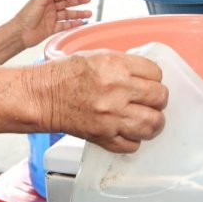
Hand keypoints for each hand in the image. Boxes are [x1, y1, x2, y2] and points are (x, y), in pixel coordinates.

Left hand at [11, 0, 92, 49]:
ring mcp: (51, 19)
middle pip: (66, 3)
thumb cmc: (25, 17)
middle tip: (88, 0)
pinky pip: (65, 25)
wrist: (19, 34)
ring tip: (89, 13)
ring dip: (78, 13)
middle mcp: (49, 8)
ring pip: (68, 14)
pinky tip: (81, 23)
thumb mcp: (39, 0)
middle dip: (78, 1)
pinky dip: (73, 24)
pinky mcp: (52, 29)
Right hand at [34, 51, 167, 153]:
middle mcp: (117, 91)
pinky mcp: (104, 136)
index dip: (153, 78)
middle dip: (157, 99)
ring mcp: (112, 116)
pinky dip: (133, 139)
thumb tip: (146, 75)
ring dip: (153, 121)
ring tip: (146, 118)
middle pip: (160, 98)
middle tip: (149, 100)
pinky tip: (127, 131)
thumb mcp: (97, 57)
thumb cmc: (65, 75)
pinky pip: (133, 144)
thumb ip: (124, 65)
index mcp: (116, 67)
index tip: (147, 82)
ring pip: (153, 124)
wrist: (42, 96)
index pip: (156, 73)